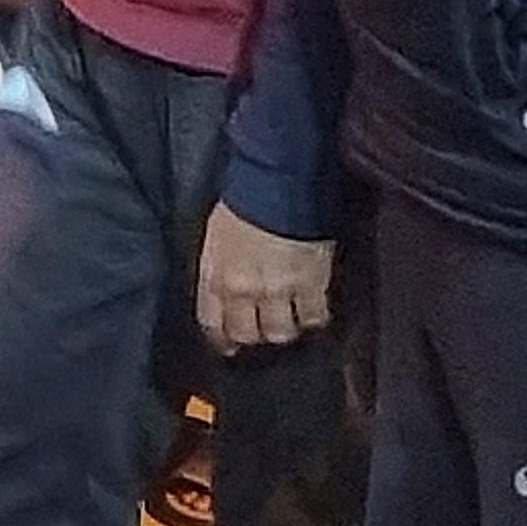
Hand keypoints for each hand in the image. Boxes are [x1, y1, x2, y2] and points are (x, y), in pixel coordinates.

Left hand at [196, 206, 335, 353]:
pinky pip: (314, 317)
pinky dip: (314, 318)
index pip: (212, 322)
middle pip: (247, 334)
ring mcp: (277, 290)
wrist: (279, 180)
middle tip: (262, 332)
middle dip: (253, 337)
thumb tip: (222, 286)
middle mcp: (243, 289)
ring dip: (284, 330)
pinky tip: (314, 313)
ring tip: (289, 323)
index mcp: (215, 275)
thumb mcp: (216, 234)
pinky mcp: (310, 284)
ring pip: (280, 333)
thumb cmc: (246, 198)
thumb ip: (218, 266)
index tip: (228, 345)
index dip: (220, 338)